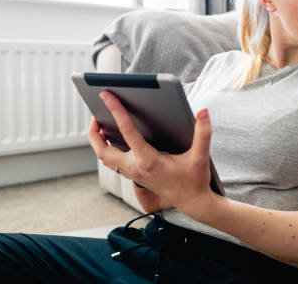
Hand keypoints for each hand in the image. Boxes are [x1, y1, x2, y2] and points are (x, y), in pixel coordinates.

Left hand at [87, 91, 215, 216]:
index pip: (127, 131)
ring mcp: (133, 174)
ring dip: (97, 142)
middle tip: (94, 113)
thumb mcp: (201, 156)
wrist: (192, 202)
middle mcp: (136, 168)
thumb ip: (203, 132)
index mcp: (148, 160)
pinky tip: (112, 138)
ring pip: (105, 158)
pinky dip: (107, 149)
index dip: (116, 110)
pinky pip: (113, 162)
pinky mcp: (135, 176)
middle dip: (94, 132)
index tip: (107, 96)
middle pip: (103, 150)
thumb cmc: (195, 180)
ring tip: (98, 124)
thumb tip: (203, 111)